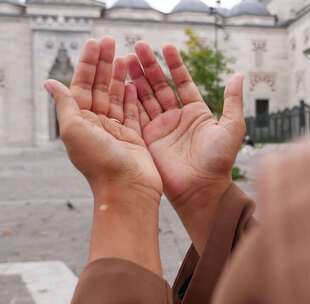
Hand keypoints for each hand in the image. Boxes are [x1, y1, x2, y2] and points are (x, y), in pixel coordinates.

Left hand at [44, 37, 162, 273]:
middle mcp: (97, 124)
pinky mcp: (135, 137)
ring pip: (118, 97)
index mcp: (80, 121)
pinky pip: (133, 112)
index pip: (82, 85)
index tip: (97, 44)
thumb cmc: (99, 162)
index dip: (89, 64)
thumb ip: (65, 104)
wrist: (127, 189)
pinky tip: (133, 83)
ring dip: (120, 76)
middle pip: (101, 87)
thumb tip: (50, 82)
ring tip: (126, 56)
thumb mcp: (74, 130)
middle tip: (111, 41)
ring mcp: (117, 130)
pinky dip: (133, 96)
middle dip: (105, 64)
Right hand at [127, 41, 245, 251]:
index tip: (166, 46)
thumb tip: (239, 75)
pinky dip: (130, 99)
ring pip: (146, 97)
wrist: (202, 189)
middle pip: (160, 86)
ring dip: (137, 78)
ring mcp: (161, 128)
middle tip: (138, 46)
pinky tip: (123, 82)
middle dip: (150, 66)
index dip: (174, 65)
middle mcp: (177, 118)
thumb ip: (233, 100)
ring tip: (126, 58)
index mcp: (196, 112)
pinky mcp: (148, 139)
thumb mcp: (232, 127)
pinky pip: (137, 115)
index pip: (182, 82)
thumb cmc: (220, 161)